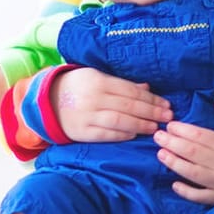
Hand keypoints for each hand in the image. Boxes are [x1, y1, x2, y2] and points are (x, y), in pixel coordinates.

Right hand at [51, 68, 170, 142]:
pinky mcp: (81, 132)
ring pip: (119, 121)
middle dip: (151, 112)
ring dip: (140, 125)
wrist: (47, 100)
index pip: (130, 91)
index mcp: (99, 81)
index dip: (151, 98)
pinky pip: (105, 134)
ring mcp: (86, 115)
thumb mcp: (98, 77)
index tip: (166, 104)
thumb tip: (147, 87)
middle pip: (128, 106)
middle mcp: (93, 98)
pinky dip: (121, 135)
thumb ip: (122, 84)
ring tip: (154, 127)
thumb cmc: (79, 87)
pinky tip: (135, 135)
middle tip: (167, 116)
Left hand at [156, 102, 213, 203]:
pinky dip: (186, 191)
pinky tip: (174, 184)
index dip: (182, 130)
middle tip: (157, 136)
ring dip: (173, 163)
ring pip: (191, 173)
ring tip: (160, 154)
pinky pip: (200, 196)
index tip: (170, 125)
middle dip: (172, 144)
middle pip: (191, 153)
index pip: (200, 136)